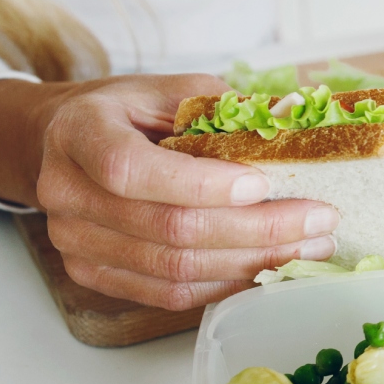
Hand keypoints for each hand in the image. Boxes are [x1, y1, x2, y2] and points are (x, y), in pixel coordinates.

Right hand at [0, 74, 338, 309]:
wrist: (65, 144)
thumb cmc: (126, 114)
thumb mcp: (167, 90)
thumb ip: (220, 106)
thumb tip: (292, 118)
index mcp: (79, 133)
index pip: (133, 170)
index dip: (202, 184)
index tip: (264, 184)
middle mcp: (67, 192)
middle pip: (169, 229)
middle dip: (257, 230)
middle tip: (319, 220)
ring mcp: (75, 242)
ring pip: (175, 270)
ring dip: (252, 263)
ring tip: (309, 247)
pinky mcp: (93, 274)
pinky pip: (169, 294)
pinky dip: (225, 283)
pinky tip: (267, 267)